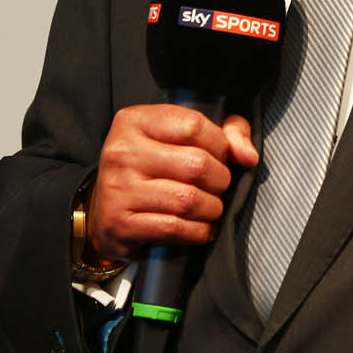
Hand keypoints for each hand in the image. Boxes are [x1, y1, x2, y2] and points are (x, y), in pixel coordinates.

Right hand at [86, 105, 258, 261]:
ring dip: (212, 208)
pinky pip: (175, 228)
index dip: (220, 144)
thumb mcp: (184, 135)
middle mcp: (122, 152)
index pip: (195, 125)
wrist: (104, 209)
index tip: (220, 156)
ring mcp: (117, 189)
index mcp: (136, 121)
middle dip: (220, 180)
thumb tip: (248, 156)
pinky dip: (198, 231)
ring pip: (189, 199)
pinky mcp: (119, 224)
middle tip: (217, 186)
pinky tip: (199, 227)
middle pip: (197, 165)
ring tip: (210, 207)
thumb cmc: (154, 167)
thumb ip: (227, 132)